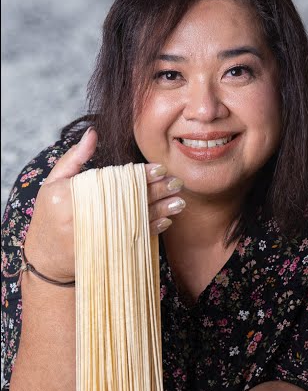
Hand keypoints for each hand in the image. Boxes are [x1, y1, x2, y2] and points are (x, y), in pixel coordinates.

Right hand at [22, 128, 187, 282]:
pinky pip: (134, 239)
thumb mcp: (54, 183)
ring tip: (179, 201)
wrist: (46, 257)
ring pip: (137, 220)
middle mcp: (84, 217)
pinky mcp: (106, 251)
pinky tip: (167, 220)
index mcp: (71, 196)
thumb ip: (74, 158)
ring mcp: (96, 237)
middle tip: (176, 183)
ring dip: (161, 210)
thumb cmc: (49, 215)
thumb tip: (93, 132)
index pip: (113, 182)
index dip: (140, 176)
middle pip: (129, 200)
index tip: (160, 169)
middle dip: (157, 191)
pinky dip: (152, 229)